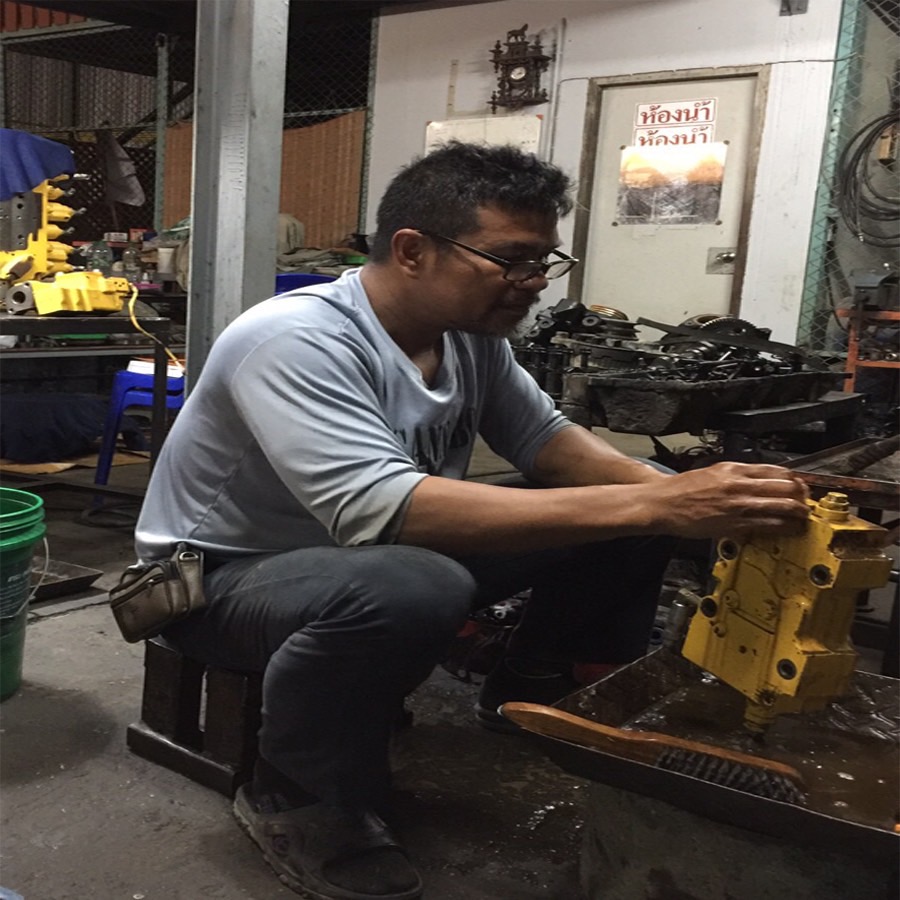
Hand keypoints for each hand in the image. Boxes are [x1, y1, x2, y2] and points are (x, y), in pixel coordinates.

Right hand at [652, 462, 809, 538]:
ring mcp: (738, 504)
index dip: (793, 478)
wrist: (662, 504)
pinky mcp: (734, 524)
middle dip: (801, 495)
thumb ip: (734, 475)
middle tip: (805, 501)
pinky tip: (789, 528)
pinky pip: (768, 524)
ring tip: (803, 516)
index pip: (775, 469)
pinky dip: (783, 527)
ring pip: (781, 506)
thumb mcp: (711, 472)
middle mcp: (738, 484)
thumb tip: (756, 480)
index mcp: (733, 468)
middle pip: (784, 486)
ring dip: (798, 512)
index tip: (799, 485)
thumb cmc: (681, 490)